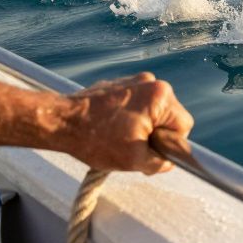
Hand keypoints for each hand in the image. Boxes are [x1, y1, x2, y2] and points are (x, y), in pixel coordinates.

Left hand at [59, 73, 193, 173]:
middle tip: (133, 148)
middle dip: (155, 135)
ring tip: (119, 138)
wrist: (58, 121)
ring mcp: (134, 80)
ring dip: (142, 127)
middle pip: (168, 116)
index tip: (152, 152)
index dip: (171, 144)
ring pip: (152, 111)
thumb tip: (168, 162)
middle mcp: (150, 82)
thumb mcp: (135, 160)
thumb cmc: (95, 139)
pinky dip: (129, 118)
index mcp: (160, 97)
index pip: (183, 125)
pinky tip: (111, 129)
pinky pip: (136, 104)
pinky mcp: (120, 84)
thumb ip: (160, 162)